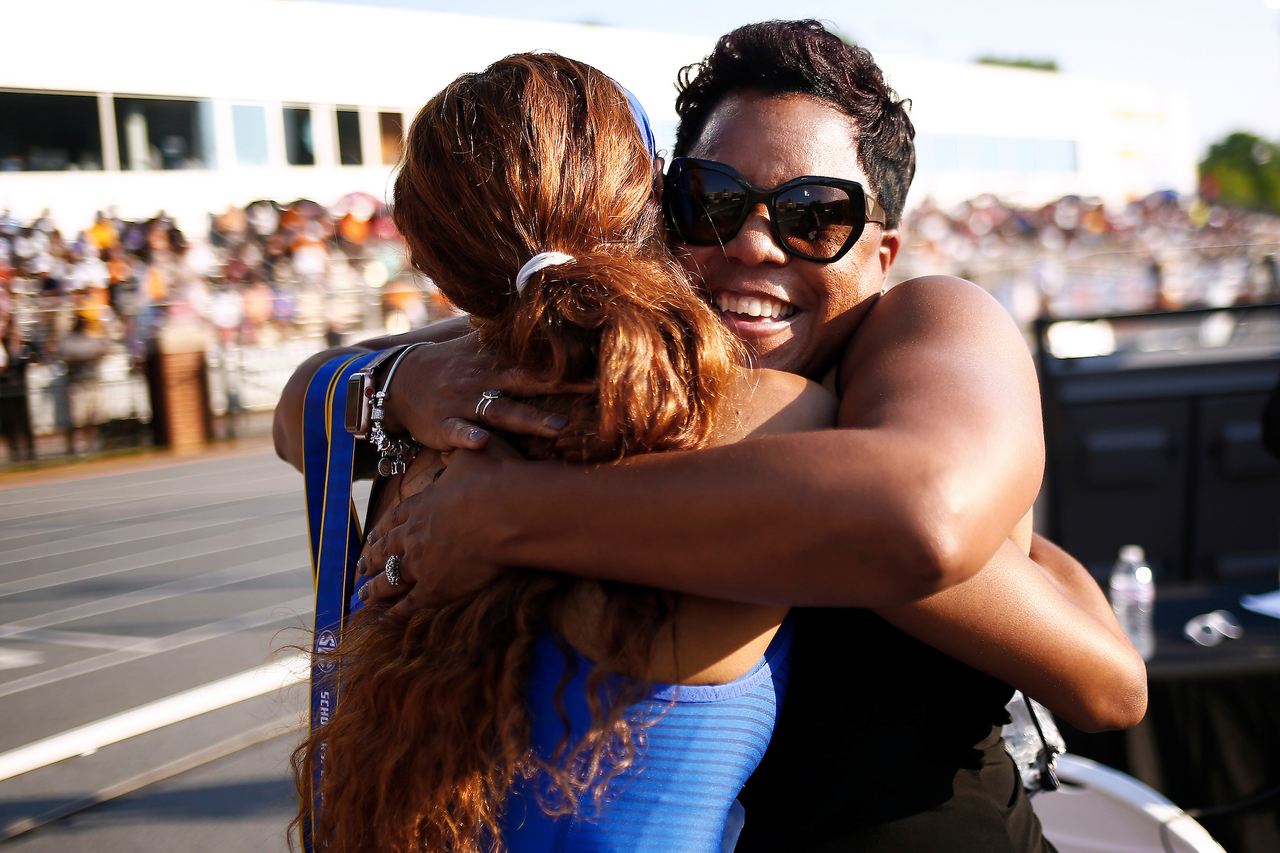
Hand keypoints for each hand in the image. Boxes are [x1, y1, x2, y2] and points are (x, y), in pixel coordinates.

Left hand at [356, 438, 524, 614]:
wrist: (506, 512)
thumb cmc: (495, 481)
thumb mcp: (473, 456)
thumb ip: (459, 456)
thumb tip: (454, 449)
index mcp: (422, 505)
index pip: (395, 519)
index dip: (383, 530)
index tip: (372, 537)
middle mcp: (413, 535)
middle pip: (385, 550)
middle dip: (371, 559)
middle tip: (360, 567)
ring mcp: (419, 563)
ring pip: (389, 579)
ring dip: (374, 588)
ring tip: (362, 595)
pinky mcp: (433, 588)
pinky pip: (409, 604)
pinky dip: (395, 613)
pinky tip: (386, 618)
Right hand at [381, 334, 587, 451]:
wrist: (399, 381)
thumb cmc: (452, 367)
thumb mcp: (480, 347)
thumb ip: (514, 342)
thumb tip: (552, 320)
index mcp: (496, 362)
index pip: (537, 360)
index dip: (569, 363)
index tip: (603, 364)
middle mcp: (484, 379)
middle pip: (527, 382)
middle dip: (562, 386)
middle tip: (596, 390)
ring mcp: (463, 403)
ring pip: (499, 411)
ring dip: (528, 420)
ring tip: (557, 427)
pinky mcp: (443, 425)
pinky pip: (457, 431)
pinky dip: (468, 436)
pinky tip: (482, 443)